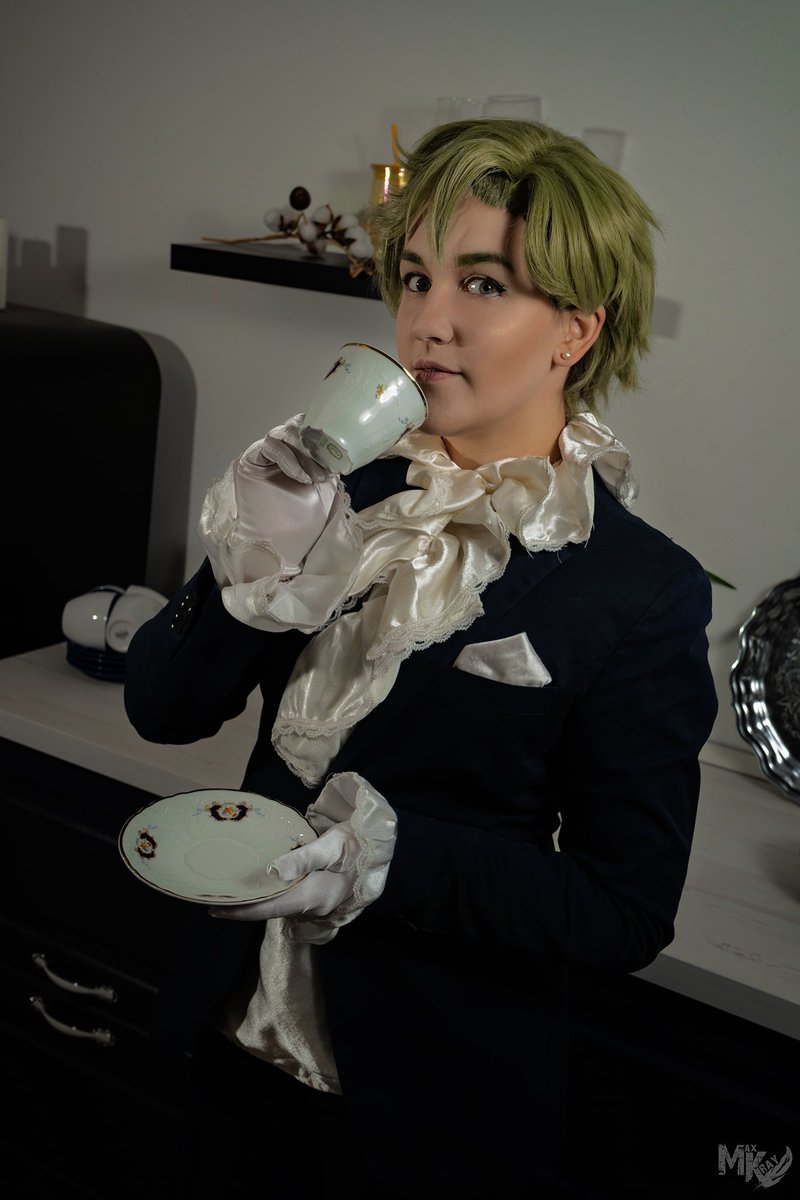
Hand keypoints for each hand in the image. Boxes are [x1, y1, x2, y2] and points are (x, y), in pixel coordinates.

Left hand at [208, 772, 396, 943]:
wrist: (382, 846)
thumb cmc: (357, 842)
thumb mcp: (331, 845)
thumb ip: (302, 858)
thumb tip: (271, 872)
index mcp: (314, 896)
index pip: (270, 909)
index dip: (241, 912)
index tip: (214, 911)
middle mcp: (314, 907)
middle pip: (272, 910)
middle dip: (245, 908)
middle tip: (217, 898)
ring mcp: (320, 905)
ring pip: (282, 906)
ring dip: (259, 901)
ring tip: (233, 891)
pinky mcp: (322, 899)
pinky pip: (292, 901)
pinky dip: (274, 896)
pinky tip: (263, 886)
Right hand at [233, 433, 336, 575]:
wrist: (281, 544)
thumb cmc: (302, 520)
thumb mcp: (326, 489)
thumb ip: (331, 466)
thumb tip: (345, 450)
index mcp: (299, 452)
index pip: (310, 427)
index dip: (326, 435)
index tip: (339, 458)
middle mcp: (282, 448)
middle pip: (298, 427)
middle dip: (315, 447)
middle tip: (326, 472)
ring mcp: (264, 453)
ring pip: (285, 433)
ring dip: (304, 454)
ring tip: (314, 479)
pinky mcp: (250, 460)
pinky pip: (270, 446)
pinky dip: (288, 458)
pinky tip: (300, 477)